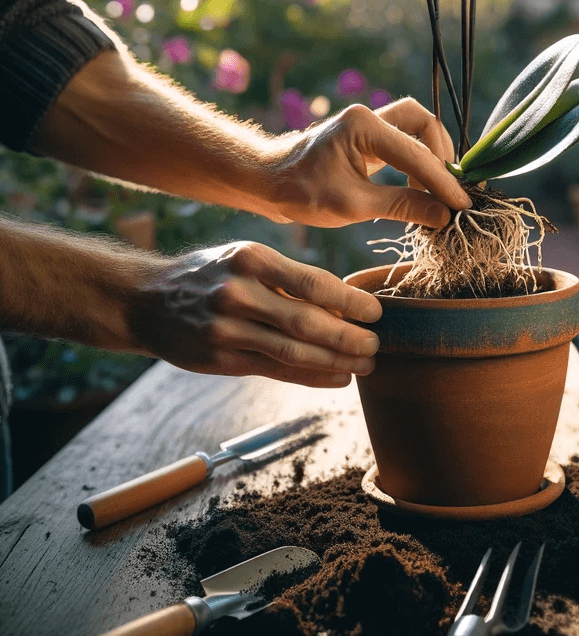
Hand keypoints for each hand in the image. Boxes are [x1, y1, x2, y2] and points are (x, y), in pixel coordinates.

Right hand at [127, 241, 383, 386]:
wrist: (146, 300)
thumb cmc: (210, 274)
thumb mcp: (245, 258)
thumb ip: (288, 278)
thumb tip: (345, 302)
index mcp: (251, 259)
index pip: (313, 283)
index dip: (350, 300)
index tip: (376, 312)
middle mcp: (238, 293)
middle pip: (307, 322)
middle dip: (349, 337)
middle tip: (377, 345)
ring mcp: (226, 329)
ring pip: (293, 351)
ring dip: (336, 362)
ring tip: (365, 365)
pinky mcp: (219, 360)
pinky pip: (274, 370)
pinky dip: (311, 376)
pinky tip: (337, 377)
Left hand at [273, 97, 472, 227]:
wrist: (269, 183)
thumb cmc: (301, 193)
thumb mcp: (353, 206)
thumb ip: (401, 206)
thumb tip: (444, 215)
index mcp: (362, 127)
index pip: (417, 153)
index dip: (442, 181)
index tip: (461, 205)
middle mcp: (369, 117)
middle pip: (424, 124)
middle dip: (442, 156)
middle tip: (448, 191)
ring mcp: (369, 124)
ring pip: (417, 128)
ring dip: (432, 156)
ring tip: (435, 192)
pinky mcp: (369, 137)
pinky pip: (405, 140)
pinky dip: (419, 161)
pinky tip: (419, 188)